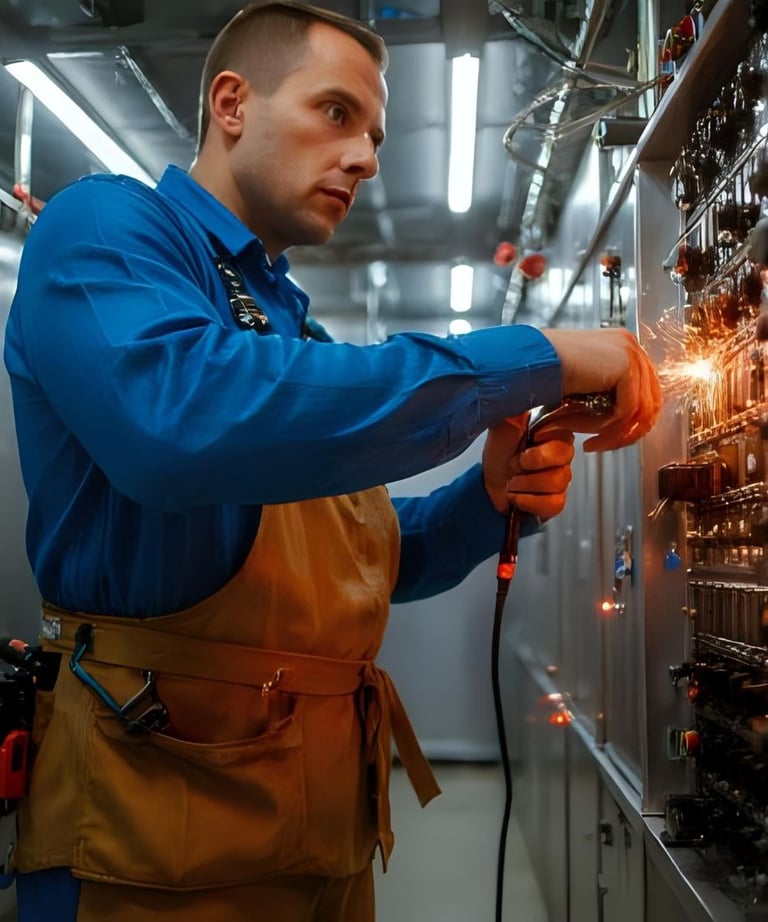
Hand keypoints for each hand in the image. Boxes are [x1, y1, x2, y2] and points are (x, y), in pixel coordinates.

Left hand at [482, 414, 574, 517]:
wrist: (488, 484)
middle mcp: (561, 453)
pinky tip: (518, 496)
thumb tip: (524, 387)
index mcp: (553, 431)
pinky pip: (555, 503)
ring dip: (525, 484)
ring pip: (558, 482)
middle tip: (515, 463)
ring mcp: (561, 477)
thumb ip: (517, 408)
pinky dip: (529, 502)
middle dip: (531, 463)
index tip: (527, 442)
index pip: (566, 432)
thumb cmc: (499, 453)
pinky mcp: (556, 500)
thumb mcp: (503, 425)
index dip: (542, 441)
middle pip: (564, 458)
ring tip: (513, 481)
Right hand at [541, 328, 661, 451]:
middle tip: (604, 446)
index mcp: (621, 347)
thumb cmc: (544, 373)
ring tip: (594, 444)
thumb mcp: (583, 387)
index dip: (630, 422)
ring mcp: (630, 353)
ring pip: (641, 410)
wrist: (531, 363)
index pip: (643, 392)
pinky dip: (609, 429)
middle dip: (627, 432)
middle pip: (649, 402)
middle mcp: (629, 345)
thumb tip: (621, 422)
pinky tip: (589, 435)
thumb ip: (605, 397)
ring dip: (616, 435)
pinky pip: (628, 410)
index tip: (609, 438)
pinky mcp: (625, 365)